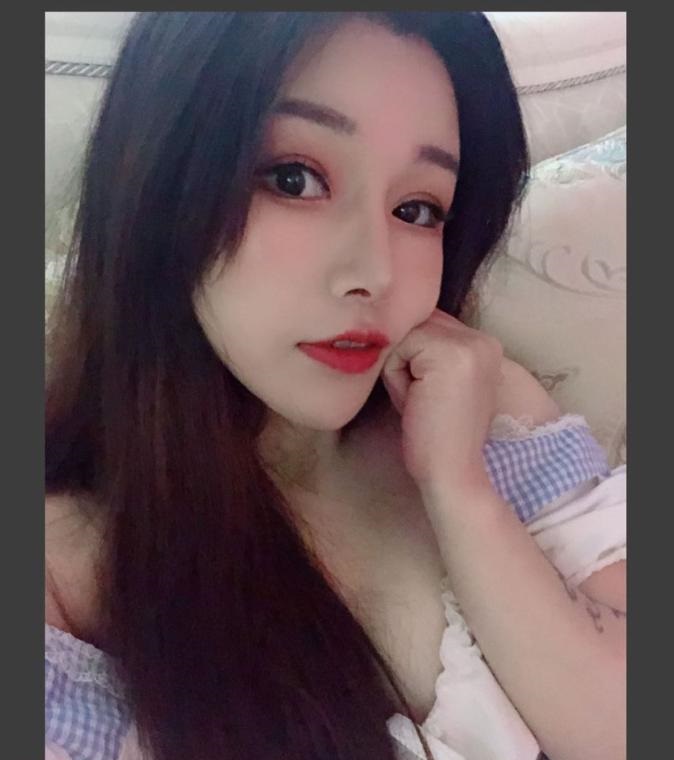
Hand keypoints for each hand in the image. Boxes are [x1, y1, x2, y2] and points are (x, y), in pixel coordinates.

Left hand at [381, 308, 502, 493]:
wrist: (453, 475)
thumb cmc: (436, 437)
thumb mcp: (433, 382)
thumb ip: (426, 350)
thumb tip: (397, 323)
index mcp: (485, 346)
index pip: (430, 323)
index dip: (413, 356)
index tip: (426, 394)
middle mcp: (483, 339)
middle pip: (417, 322)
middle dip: (406, 358)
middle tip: (423, 399)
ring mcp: (469, 343)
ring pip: (405, 333)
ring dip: (400, 367)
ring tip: (421, 400)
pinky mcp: (449, 353)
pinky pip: (398, 346)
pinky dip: (396, 375)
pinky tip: (417, 401)